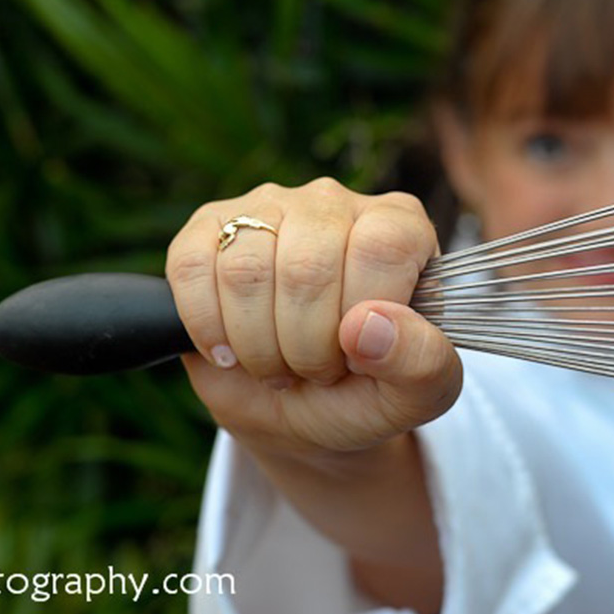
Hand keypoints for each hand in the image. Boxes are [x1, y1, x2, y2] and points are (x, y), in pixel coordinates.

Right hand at [167, 178, 463, 458]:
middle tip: (314, 370)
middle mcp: (335, 203)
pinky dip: (207, 326)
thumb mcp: (415, 396)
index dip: (363, 319)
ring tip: (277, 363)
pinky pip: (192, 265)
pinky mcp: (210, 227)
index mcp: (400, 227)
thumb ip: (421, 363)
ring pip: (246, 269)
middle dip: (305, 346)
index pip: (382, 249)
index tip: (358, 357)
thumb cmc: (367, 391)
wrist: (300, 411)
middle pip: (308, 266)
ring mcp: (268, 207)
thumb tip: (370, 326)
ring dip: (256, 343)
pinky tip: (229, 350)